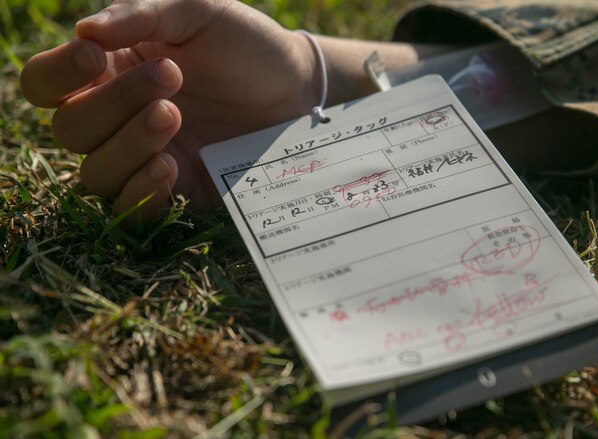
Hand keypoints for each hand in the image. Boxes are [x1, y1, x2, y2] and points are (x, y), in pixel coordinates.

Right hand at [21, 0, 317, 223]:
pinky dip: (141, 192)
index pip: (45, 84)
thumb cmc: (244, 44)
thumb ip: (141, 16)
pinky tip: (169, 165)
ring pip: (96, 172)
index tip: (95, 56)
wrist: (297, 89)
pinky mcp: (174, 192)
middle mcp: (115, 119)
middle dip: (114, 103)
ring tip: (174, 115)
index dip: (56, 74)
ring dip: (129, 144)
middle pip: (70, 129)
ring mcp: (143, 159)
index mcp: (108, 71)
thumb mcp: (197, 13)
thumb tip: (84, 32)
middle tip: (172, 79)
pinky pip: (131, 210)